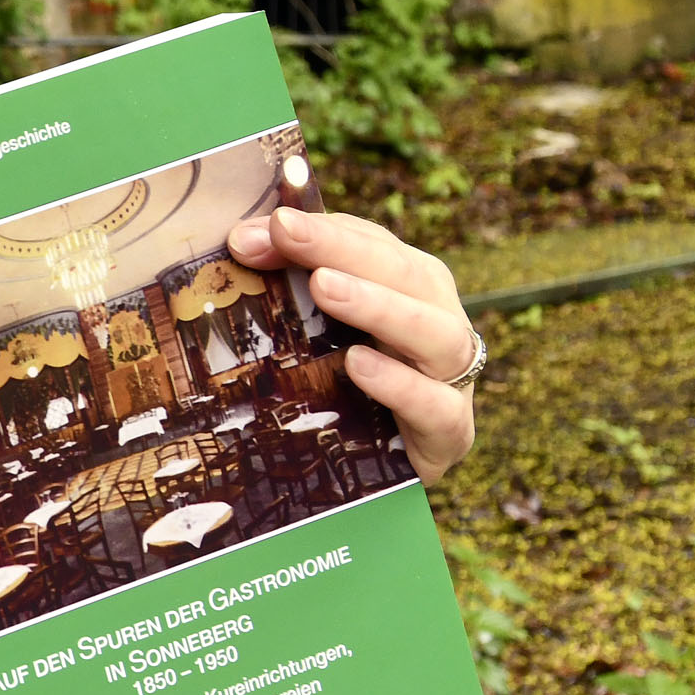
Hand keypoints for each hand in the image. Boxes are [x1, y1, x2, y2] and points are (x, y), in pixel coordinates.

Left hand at [227, 206, 478, 483]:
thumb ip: (286, 283)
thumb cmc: (342, 387)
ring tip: (324, 288)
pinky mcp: (450, 433)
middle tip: (288, 232)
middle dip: (344, 248)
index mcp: (411, 288)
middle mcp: (438, 322)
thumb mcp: (314, 331)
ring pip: (435, 333)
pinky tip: (357, 365)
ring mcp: (451, 379)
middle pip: (406, 275)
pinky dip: (399, 383)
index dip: (325, 228)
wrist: (376, 473)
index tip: (272, 221)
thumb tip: (242, 239)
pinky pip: (436, 407)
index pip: (374, 243)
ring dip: (379, 306)